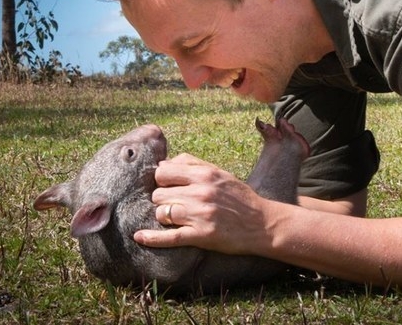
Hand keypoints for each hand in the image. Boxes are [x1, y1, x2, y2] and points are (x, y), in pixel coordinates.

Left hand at [134, 153, 267, 254]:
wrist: (262, 224)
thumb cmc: (240, 197)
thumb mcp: (220, 173)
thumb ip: (192, 164)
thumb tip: (163, 163)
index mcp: (205, 174)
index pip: (163, 172)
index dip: (161, 180)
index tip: (168, 186)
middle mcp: (201, 192)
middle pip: (159, 193)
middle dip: (162, 199)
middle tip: (175, 204)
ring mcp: (200, 215)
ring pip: (162, 212)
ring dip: (164, 216)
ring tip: (176, 218)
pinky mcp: (201, 235)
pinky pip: (169, 237)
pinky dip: (152, 238)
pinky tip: (139, 237)